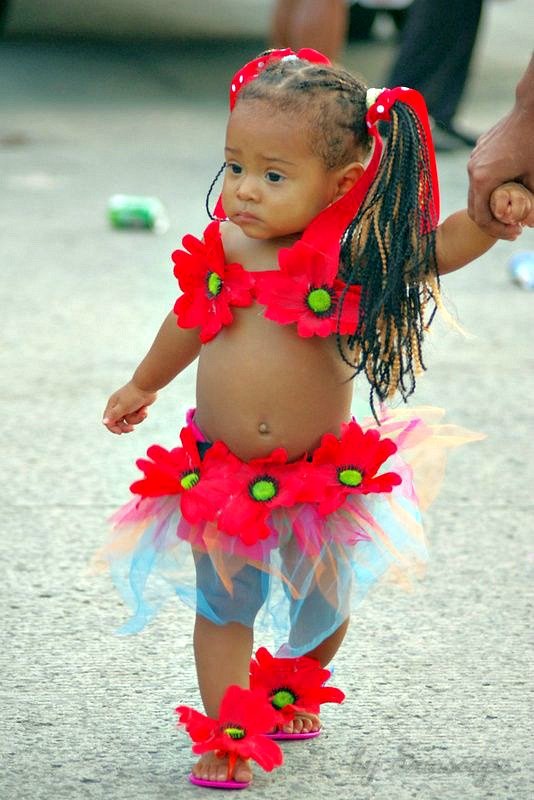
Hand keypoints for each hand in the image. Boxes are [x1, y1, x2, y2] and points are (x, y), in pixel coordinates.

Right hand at [102, 381, 156, 434]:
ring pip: (130, 421)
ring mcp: (128, 407)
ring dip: (137, 418)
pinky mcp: (136, 408)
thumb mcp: (123, 407)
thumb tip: (104, 422)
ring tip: (142, 411)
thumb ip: (114, 415)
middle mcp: (119, 406)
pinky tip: (145, 408)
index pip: (108, 420)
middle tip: (132, 429)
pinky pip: (137, 417)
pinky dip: (142, 414)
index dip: (113, 428)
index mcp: (112, 405)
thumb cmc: (134, 395)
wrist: (148, 386)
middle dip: (126, 426)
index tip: (120, 432)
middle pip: (119, 423)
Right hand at [467, 60, 533, 238]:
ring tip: (512, 209)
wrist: (531, 107)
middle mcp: (473, 170)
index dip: (498, 230)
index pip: (482, 218)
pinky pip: (480, 176)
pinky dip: (492, 187)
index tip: (515, 233)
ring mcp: (474, 159)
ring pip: (477, 192)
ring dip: (492, 203)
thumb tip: (532, 224)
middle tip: (513, 227)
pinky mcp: (479, 150)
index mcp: (483, 180)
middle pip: (475, 207)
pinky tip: (510, 186)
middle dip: (493, 221)